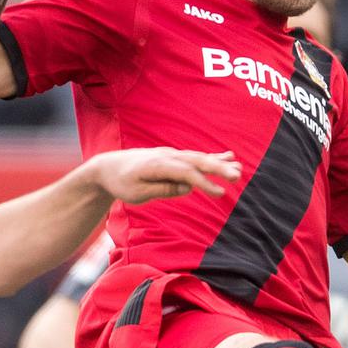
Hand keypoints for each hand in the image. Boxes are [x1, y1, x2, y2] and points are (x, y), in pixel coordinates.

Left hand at [93, 148, 241, 203]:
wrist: (108, 167)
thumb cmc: (121, 183)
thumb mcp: (137, 193)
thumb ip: (162, 189)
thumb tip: (187, 189)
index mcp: (157, 165)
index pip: (185, 173)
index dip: (203, 183)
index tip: (220, 193)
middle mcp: (166, 156)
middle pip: (195, 162)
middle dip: (217, 168)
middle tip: (237, 175)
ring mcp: (170, 154)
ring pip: (198, 157)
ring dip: (218, 162)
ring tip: (238, 167)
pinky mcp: (173, 156)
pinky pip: (194, 156)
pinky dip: (211, 157)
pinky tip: (228, 157)